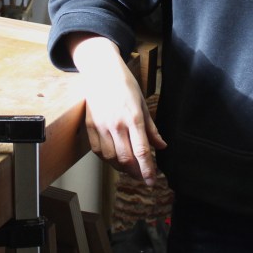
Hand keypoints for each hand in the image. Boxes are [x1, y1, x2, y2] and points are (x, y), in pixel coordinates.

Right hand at [70, 34, 166, 185]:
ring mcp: (101, 126)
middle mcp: (117, 124)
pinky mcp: (90, 125)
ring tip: (129, 169)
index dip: (148, 170)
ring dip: (121, 168)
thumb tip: (161, 146)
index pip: (142, 152)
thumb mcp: (142, 104)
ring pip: (111, 158)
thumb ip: (151, 129)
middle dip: (136, 172)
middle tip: (142, 176)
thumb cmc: (125, 86)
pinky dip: (106, 159)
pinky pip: (97, 150)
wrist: (102, 71)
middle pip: (126, 159)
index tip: (152, 182)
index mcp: (134, 118)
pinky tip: (113, 159)